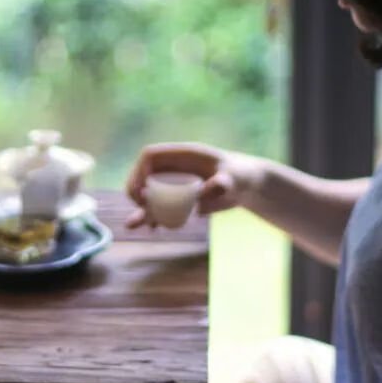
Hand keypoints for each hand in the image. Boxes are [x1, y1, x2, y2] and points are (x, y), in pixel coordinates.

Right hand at [124, 141, 261, 228]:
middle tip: (141, 207)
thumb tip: (205, 193)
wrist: (248, 185)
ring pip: (150, 193)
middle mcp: (175, 167)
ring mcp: (175, 182)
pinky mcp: (180, 198)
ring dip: (142, 208)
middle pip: (144, 174)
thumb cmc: (241, 176)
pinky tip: (154, 227)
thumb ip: (220, 183)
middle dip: (136, 190)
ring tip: (133, 224)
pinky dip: (155, 216)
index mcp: (183, 155)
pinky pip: (160, 206)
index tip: (141, 189)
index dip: (140, 169)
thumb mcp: (234, 179)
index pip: (150, 155)